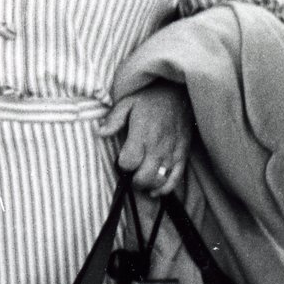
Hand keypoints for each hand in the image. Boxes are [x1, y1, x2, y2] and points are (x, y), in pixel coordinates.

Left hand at [96, 81, 193, 195]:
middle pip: (144, 177)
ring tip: (141, 179)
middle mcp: (158, 147)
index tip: (122, 159)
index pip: (129, 162)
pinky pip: (175, 179)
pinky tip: (155, 190)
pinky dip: (165, 189)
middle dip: (134, 180)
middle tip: (130, 172)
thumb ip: (113, 119)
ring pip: (159, 181)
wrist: (179, 94)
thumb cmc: (150, 98)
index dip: (122, 165)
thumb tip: (100, 133)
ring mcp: (172, 153)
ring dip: (148, 185)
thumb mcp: (127, 102)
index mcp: (143, 134)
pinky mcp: (183, 155)